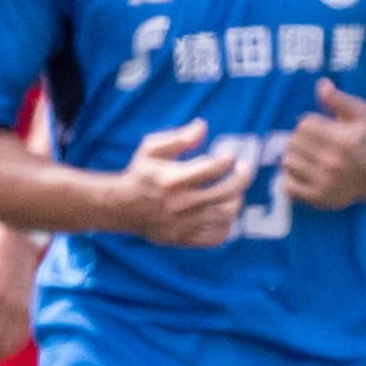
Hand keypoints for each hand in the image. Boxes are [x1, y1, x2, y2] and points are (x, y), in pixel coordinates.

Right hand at [109, 122, 250, 248]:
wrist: (121, 207)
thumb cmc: (141, 173)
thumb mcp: (152, 148)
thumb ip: (179, 137)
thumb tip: (203, 126)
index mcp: (172, 180)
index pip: (213, 169)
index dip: (228, 160)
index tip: (230, 155)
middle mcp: (180, 204)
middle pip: (227, 192)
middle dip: (242, 177)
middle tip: (244, 169)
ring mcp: (184, 224)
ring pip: (226, 216)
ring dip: (236, 201)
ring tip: (234, 191)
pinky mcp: (184, 238)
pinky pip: (217, 236)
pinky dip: (227, 225)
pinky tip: (222, 212)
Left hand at [272, 78, 365, 213]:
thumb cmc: (361, 140)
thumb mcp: (358, 115)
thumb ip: (339, 99)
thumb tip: (322, 85)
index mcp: (343, 143)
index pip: (304, 125)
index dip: (309, 124)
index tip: (319, 130)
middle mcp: (334, 164)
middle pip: (292, 142)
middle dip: (299, 140)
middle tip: (311, 145)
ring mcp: (325, 183)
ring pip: (287, 162)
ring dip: (293, 158)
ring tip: (307, 158)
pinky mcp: (317, 199)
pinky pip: (286, 185)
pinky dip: (291, 179)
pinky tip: (304, 175)